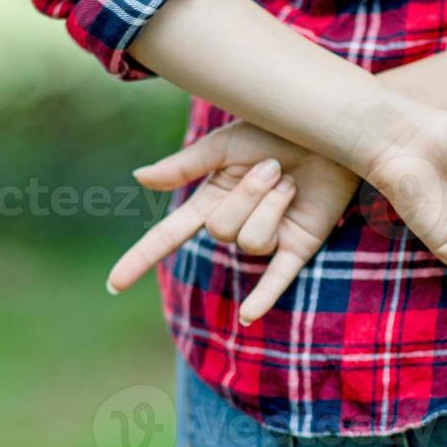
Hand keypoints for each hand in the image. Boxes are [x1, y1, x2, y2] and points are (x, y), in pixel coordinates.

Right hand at [106, 122, 360, 325]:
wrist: (332, 131)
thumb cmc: (279, 129)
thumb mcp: (228, 143)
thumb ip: (185, 165)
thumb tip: (139, 178)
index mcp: (212, 198)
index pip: (168, 235)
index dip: (140, 259)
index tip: (113, 284)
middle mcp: (236, 223)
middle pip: (221, 230)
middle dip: (248, 194)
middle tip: (274, 166)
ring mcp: (268, 239)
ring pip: (252, 242)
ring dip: (273, 206)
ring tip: (292, 183)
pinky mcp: (299, 248)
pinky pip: (277, 278)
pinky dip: (262, 298)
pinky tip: (248, 317)